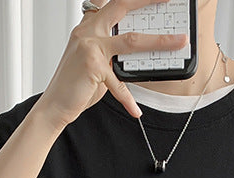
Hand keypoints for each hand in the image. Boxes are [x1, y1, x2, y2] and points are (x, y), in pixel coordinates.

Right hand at [36, 0, 188, 128]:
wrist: (54, 104)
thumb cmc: (75, 84)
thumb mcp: (96, 61)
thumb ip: (113, 52)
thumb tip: (139, 51)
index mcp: (89, 25)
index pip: (115, 3)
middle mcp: (88, 30)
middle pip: (122, 6)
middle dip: (148, 0)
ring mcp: (90, 47)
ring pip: (131, 41)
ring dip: (159, 41)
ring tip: (178, 42)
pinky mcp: (92, 66)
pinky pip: (119, 83)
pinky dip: (129, 99)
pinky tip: (136, 111)